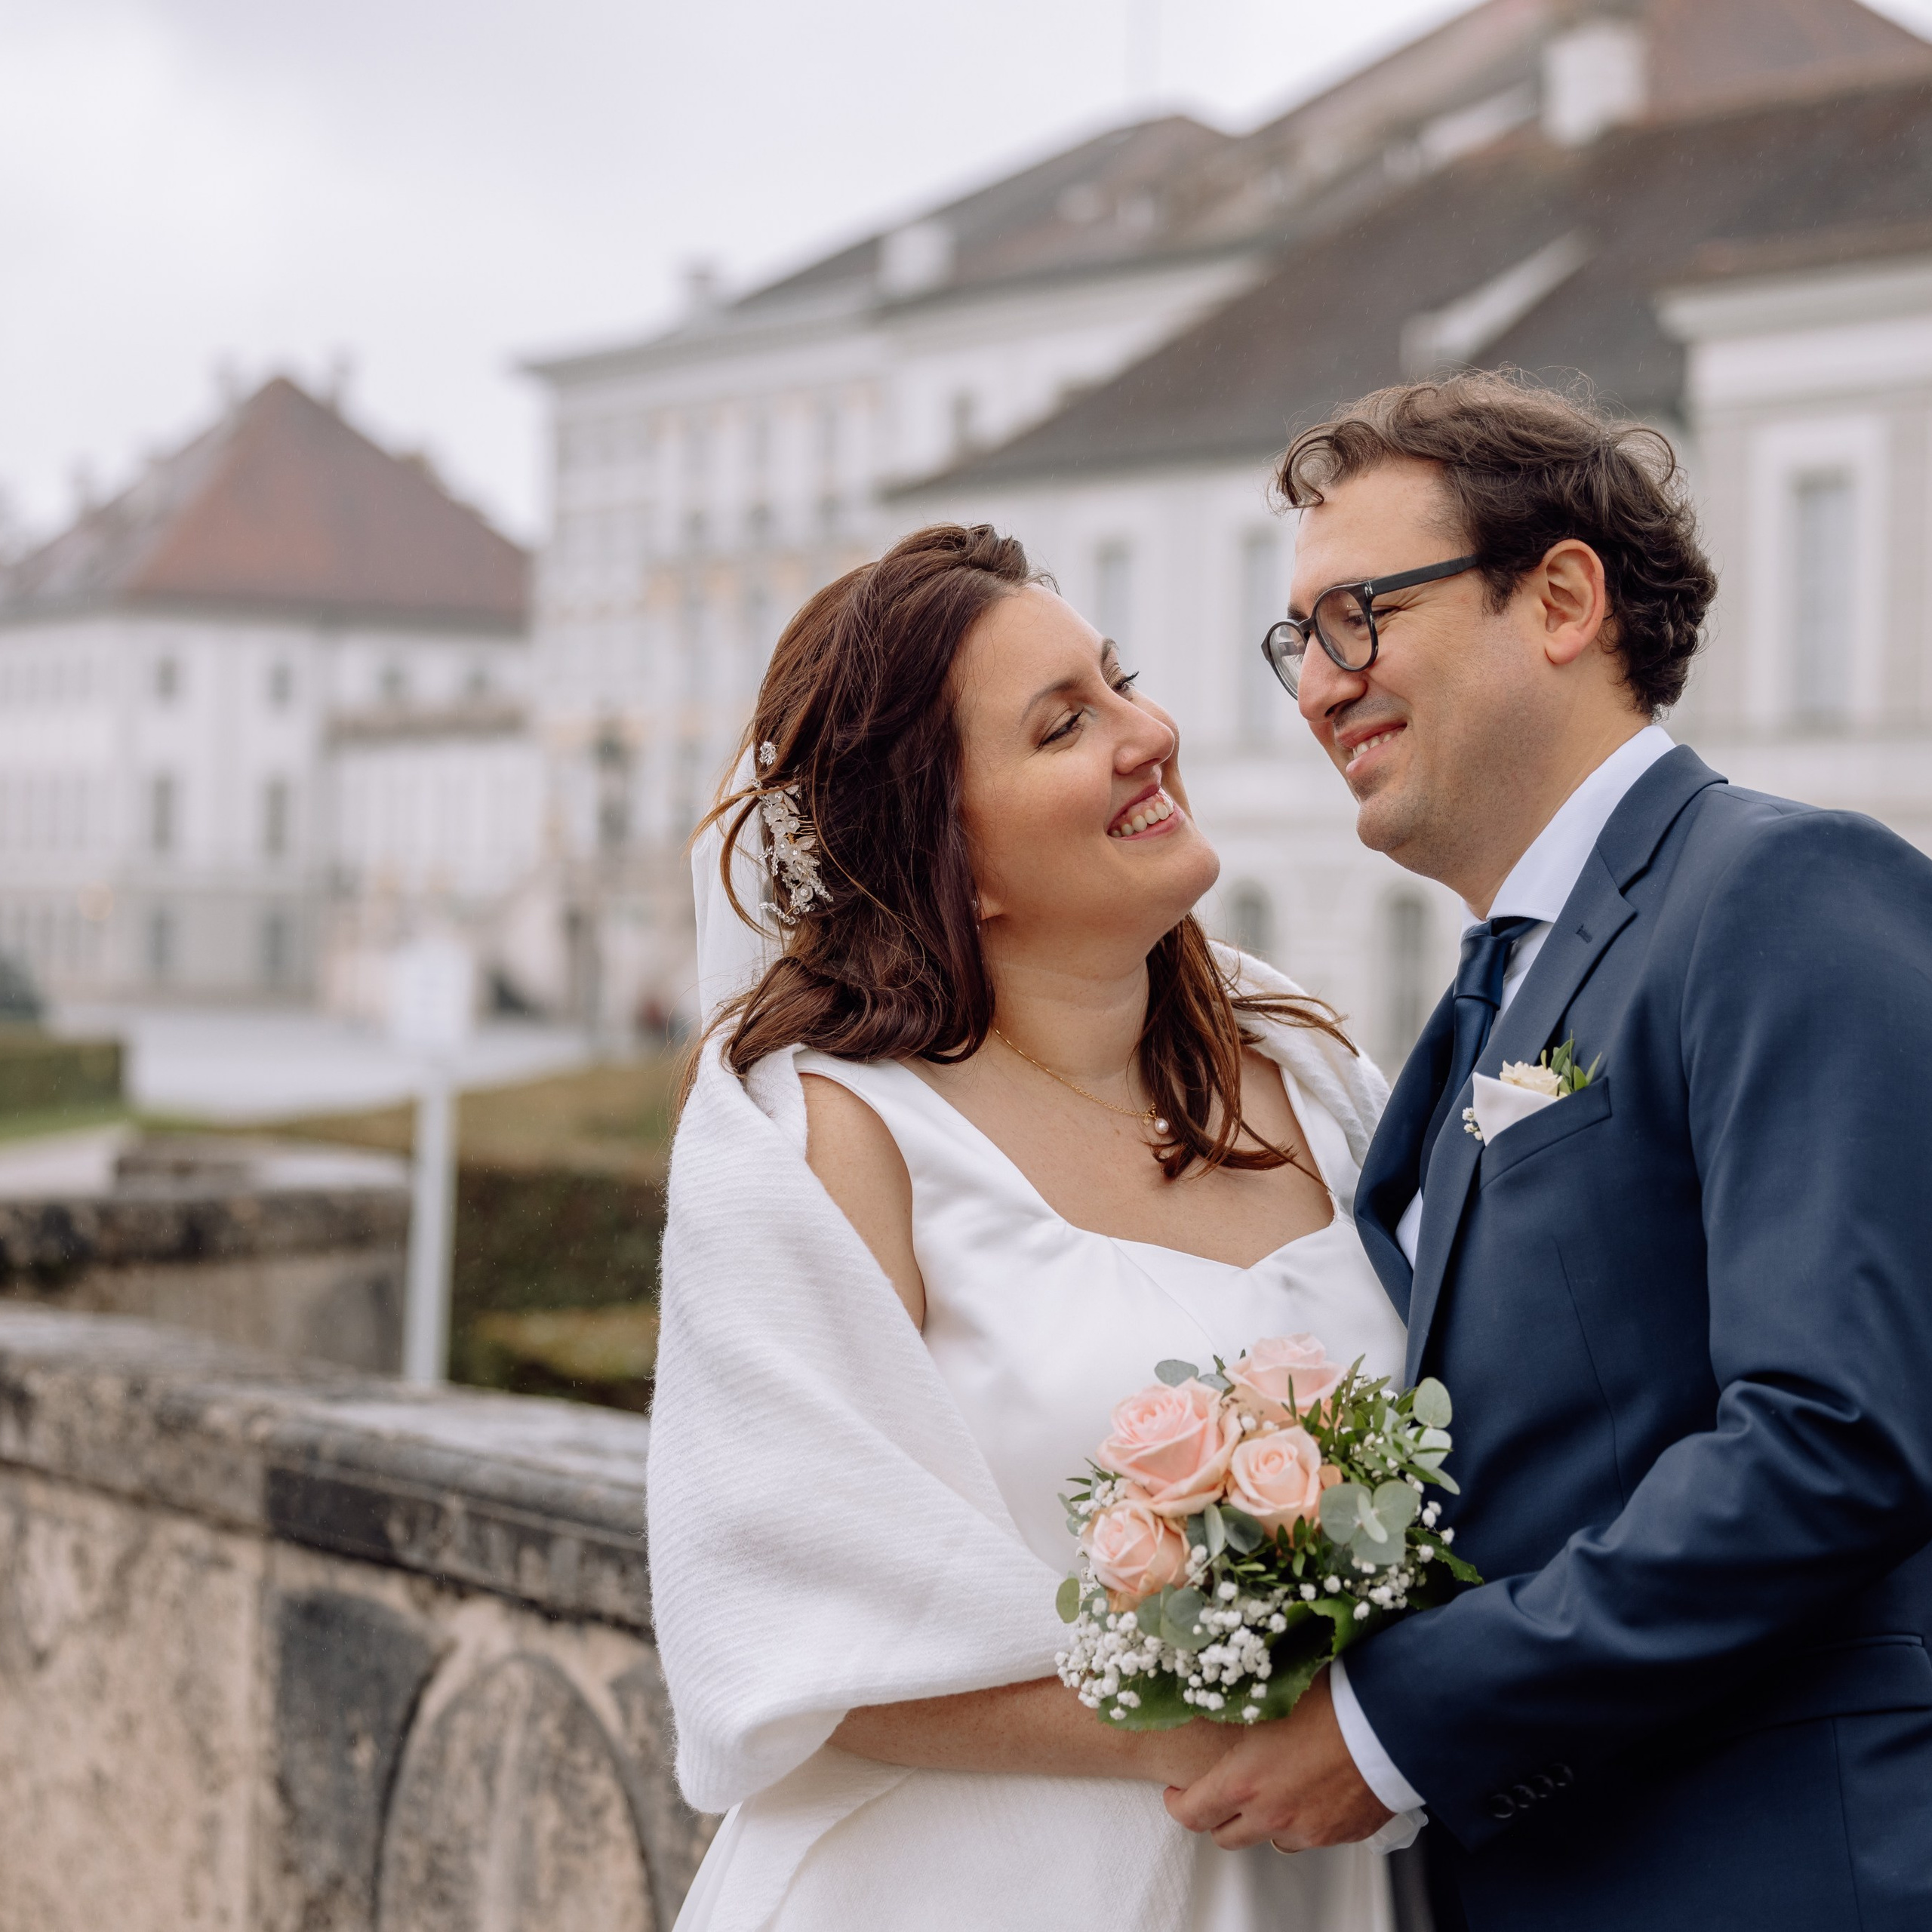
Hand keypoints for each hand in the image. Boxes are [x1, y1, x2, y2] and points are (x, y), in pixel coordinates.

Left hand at [1162, 1667, 1394, 1850]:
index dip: (1177, 1803)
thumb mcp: (1270, 1696)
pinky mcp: (1339, 1835)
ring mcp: (1307, 1830)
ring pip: (1269, 1839)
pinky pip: (1309, 1836)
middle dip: (1216, 1816)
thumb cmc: (1331, 1701)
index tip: (1178, 1791)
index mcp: (1244, 1781)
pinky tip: (1311, 1791)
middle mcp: (1271, 1814)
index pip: (1191, 1812)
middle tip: (1220, 1791)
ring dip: (1262, 1820)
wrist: (1389, 1724)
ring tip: (1272, 1789)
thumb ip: (1241, 1709)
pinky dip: (1302, 1821)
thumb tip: (1222, 1692)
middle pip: (1224, 1836)